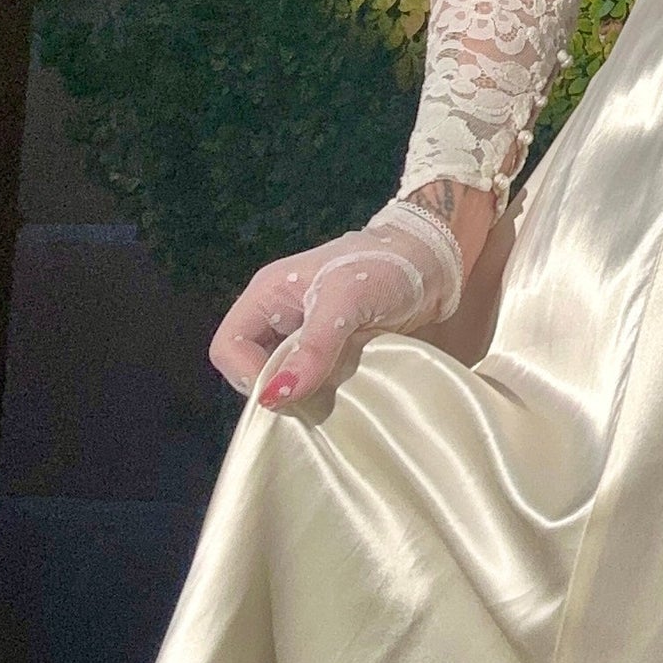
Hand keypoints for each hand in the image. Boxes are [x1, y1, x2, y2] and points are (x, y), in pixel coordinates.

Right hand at [208, 199, 465, 406]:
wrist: (434, 262)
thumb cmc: (384, 267)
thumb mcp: (346, 301)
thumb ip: (313, 347)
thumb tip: (275, 395)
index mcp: (267, 295)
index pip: (229, 348)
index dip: (248, 375)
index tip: (285, 393)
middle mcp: (279, 316)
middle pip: (252, 367)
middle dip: (277, 389)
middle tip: (313, 401)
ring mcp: (305, 334)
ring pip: (284, 378)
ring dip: (304, 394)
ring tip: (333, 397)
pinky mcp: (332, 349)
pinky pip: (313, 380)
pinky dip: (325, 392)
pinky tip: (346, 393)